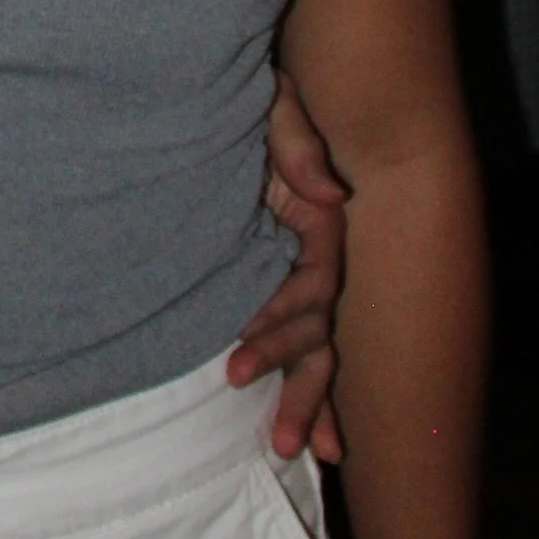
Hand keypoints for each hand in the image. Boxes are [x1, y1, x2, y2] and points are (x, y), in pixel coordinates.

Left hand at [226, 68, 348, 462]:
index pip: (311, 284)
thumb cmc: (244, 94)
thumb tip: (331, 197)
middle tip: (259, 415)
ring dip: (303, 397)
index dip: (281, 317)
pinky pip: (290, 341)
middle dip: (297, 378)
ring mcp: (291, 272)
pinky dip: (299, 386)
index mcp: (316, 221)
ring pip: (313, 347)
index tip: (239, 346)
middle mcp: (311, 254)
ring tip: (286, 448)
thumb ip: (296, 142)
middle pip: (317, 328)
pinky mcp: (263, 282)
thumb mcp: (271, 102)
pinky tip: (303, 438)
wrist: (207, 90)